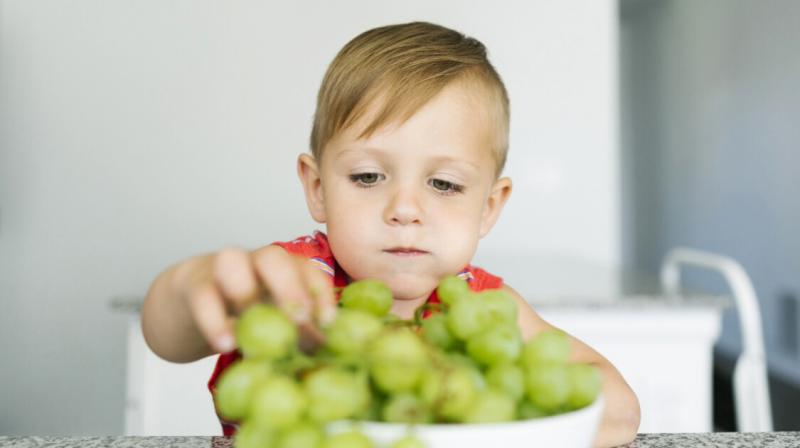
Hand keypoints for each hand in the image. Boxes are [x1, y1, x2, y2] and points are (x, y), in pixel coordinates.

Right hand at [182, 245, 336, 353]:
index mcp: (281, 269)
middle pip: (273, 257)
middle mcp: (253, 262)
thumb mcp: (272, 320)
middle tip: (299, 319)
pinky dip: (215, 320)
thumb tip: (322, 351)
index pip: (307, 269)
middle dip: (289, 286)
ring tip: (255, 331)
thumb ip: (295, 332)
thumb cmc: (241, 314)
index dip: (320, 293)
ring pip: (232, 262)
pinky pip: (203, 297)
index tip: (328, 323)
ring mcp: (220, 269)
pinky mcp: (194, 286)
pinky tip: (225, 344)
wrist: (186, 306)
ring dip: (246, 292)